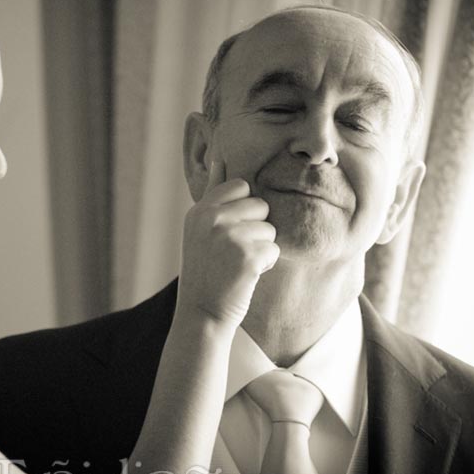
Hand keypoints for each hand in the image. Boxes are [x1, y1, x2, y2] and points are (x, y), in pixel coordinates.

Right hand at [175, 157, 278, 330]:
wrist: (202, 313)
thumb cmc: (206, 270)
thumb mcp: (200, 229)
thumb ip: (214, 194)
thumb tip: (220, 159)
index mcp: (200, 210)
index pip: (240, 186)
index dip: (244, 209)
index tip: (231, 231)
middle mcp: (211, 219)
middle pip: (260, 205)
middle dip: (255, 229)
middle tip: (234, 252)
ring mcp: (228, 237)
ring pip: (269, 228)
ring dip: (261, 248)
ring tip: (238, 265)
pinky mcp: (246, 256)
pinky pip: (273, 248)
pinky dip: (265, 264)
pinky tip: (246, 275)